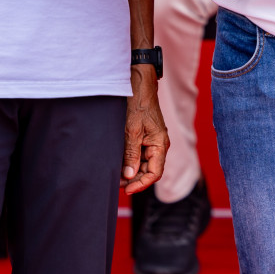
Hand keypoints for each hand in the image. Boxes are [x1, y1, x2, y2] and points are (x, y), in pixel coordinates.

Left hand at [122, 70, 167, 194]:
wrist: (138, 83)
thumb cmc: (139, 103)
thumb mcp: (132, 130)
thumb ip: (131, 154)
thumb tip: (129, 176)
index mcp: (160, 144)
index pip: (155, 173)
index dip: (141, 184)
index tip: (126, 189)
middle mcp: (158, 145)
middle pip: (148, 171)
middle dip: (133, 179)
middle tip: (115, 183)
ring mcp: (151, 141)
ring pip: (142, 164)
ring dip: (130, 171)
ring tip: (114, 174)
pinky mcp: (143, 137)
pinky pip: (137, 154)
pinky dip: (128, 161)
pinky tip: (117, 163)